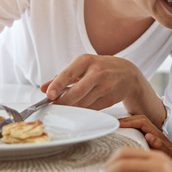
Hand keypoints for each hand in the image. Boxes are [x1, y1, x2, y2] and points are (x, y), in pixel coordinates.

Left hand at [40, 55, 164, 121]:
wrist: (127, 73)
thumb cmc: (99, 68)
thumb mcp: (81, 67)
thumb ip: (61, 77)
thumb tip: (43, 88)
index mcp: (86, 61)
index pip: (67, 74)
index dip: (56, 86)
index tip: (48, 95)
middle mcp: (97, 72)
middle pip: (76, 93)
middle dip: (63, 102)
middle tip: (54, 107)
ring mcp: (106, 86)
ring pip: (83, 103)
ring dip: (72, 107)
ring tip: (66, 106)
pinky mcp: (111, 99)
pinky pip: (91, 109)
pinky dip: (83, 110)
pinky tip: (80, 106)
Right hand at [119, 115, 171, 163]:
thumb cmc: (171, 156)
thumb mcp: (167, 152)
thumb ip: (159, 144)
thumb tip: (148, 136)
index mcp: (156, 132)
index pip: (142, 122)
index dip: (130, 122)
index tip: (120, 125)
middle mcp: (152, 129)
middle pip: (139, 119)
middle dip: (126, 120)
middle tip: (115, 123)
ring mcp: (150, 131)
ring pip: (138, 121)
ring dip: (127, 121)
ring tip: (117, 125)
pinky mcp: (147, 134)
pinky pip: (137, 126)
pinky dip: (129, 125)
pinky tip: (123, 130)